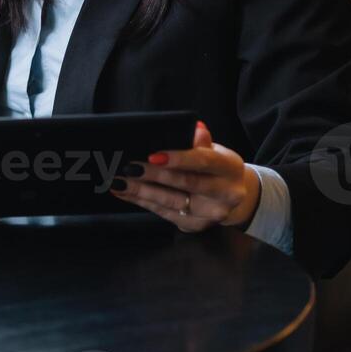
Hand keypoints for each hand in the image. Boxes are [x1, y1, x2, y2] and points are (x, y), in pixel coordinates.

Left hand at [108, 120, 260, 231]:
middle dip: (155, 175)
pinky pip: (164, 213)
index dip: (179, 158)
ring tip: (120, 182)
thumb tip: (193, 126)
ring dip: (142, 191)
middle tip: (129, 168)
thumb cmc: (215, 167)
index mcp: (230, 168)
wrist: (229, 196)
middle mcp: (226, 194)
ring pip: (171, 201)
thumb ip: (201, 141)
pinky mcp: (195, 225)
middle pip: (186, 183)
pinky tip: (125, 193)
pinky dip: (142, 201)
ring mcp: (211, 213)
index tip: (153, 155)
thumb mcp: (214, 150)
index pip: (203, 161)